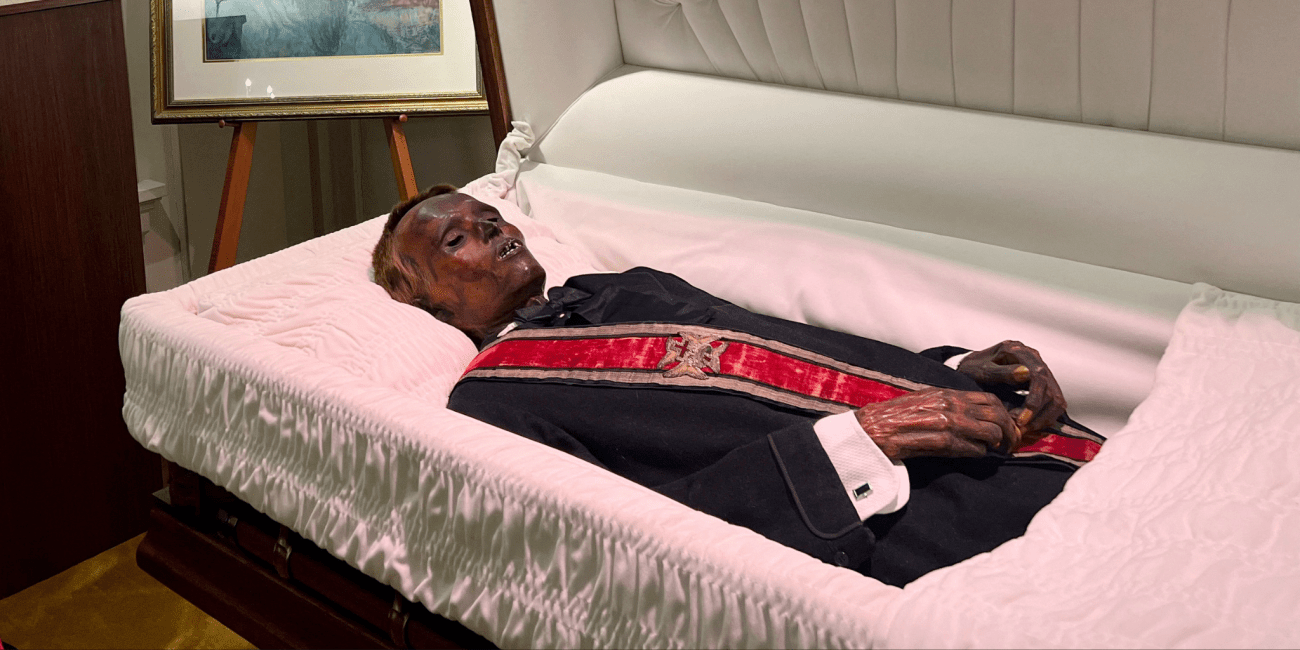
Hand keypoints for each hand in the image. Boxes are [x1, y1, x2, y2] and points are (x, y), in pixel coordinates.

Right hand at [854, 388, 1019, 460]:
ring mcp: (947, 423)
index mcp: (947, 393)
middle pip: (996, 415)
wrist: (872, 428)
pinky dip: (978, 454)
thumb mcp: (925, 401)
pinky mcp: (941, 441)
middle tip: (1010, 443)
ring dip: (995, 444)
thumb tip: (971, 415)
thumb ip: (949, 405)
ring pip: (990, 433)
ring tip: (994, 451)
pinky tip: (974, 455)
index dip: (1003, 414)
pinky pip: (973, 449)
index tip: (1007, 425)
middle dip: (1009, 431)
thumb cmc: (894, 416)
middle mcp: (951, 405)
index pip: (989, 399)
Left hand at [956, 340, 1066, 440]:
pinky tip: (1031, 424)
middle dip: (1037, 413)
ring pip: (1055, 397)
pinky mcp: (1042, 382)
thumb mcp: (981, 370)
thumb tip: (1026, 373)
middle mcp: (1033, 358)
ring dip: (1043, 417)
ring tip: (1024, 428)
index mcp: (1019, 351)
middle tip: (1021, 428)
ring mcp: (1040, 369)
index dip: (1033, 400)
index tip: (1021, 419)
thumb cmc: (972, 368)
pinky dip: (1046, 416)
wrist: (970, 367)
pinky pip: (1053, 402)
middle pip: (1050, 388)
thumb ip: (1002, 372)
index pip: (1038, 375)